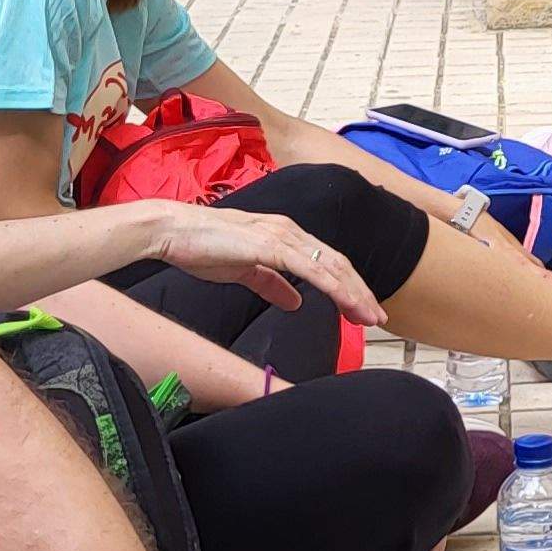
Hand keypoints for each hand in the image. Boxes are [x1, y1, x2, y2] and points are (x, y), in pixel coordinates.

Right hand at [153, 208, 387, 324]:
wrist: (173, 231)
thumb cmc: (203, 247)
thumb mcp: (245, 271)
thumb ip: (272, 284)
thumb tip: (296, 301)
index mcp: (285, 236)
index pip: (327, 263)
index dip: (348, 287)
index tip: (362, 310)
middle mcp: (290, 232)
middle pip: (338, 264)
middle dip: (360, 293)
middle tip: (377, 318)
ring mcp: (282, 236)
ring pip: (330, 266)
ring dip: (353, 293)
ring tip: (369, 316)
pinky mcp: (270, 245)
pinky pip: (309, 269)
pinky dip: (332, 286)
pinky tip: (345, 302)